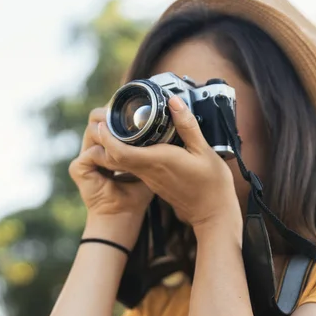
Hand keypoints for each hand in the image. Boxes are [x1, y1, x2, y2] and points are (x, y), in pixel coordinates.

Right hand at [69, 107, 152, 248]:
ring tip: (128, 131)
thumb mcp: (150, 166)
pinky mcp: (79, 168)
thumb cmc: (137, 196)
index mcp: (110, 146)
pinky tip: (120, 153)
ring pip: (93, 129)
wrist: (123, 219)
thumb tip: (168, 127)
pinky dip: (106, 151)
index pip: (110, 119)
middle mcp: (95, 148)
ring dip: (110, 129)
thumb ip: (153, 147)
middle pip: (97, 118)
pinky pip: (92, 152)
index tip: (139, 108)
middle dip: (113, 113)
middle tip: (132, 114)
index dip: (121, 111)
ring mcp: (84, 158)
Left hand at [95, 96, 241, 241]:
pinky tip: (139, 142)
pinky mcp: (154, 182)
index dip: (107, 137)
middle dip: (107, 138)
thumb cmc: (211, 184)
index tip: (103, 122)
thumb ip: (187, 125)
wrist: (212, 214)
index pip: (120, 152)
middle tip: (110, 119)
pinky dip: (130, 153)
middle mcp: (149, 171)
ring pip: (124, 161)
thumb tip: (173, 102)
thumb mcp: (204, 150)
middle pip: (116, 156)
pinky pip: (134, 166)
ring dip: (117, 145)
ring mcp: (150, 178)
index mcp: (157, 161)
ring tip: (121, 126)